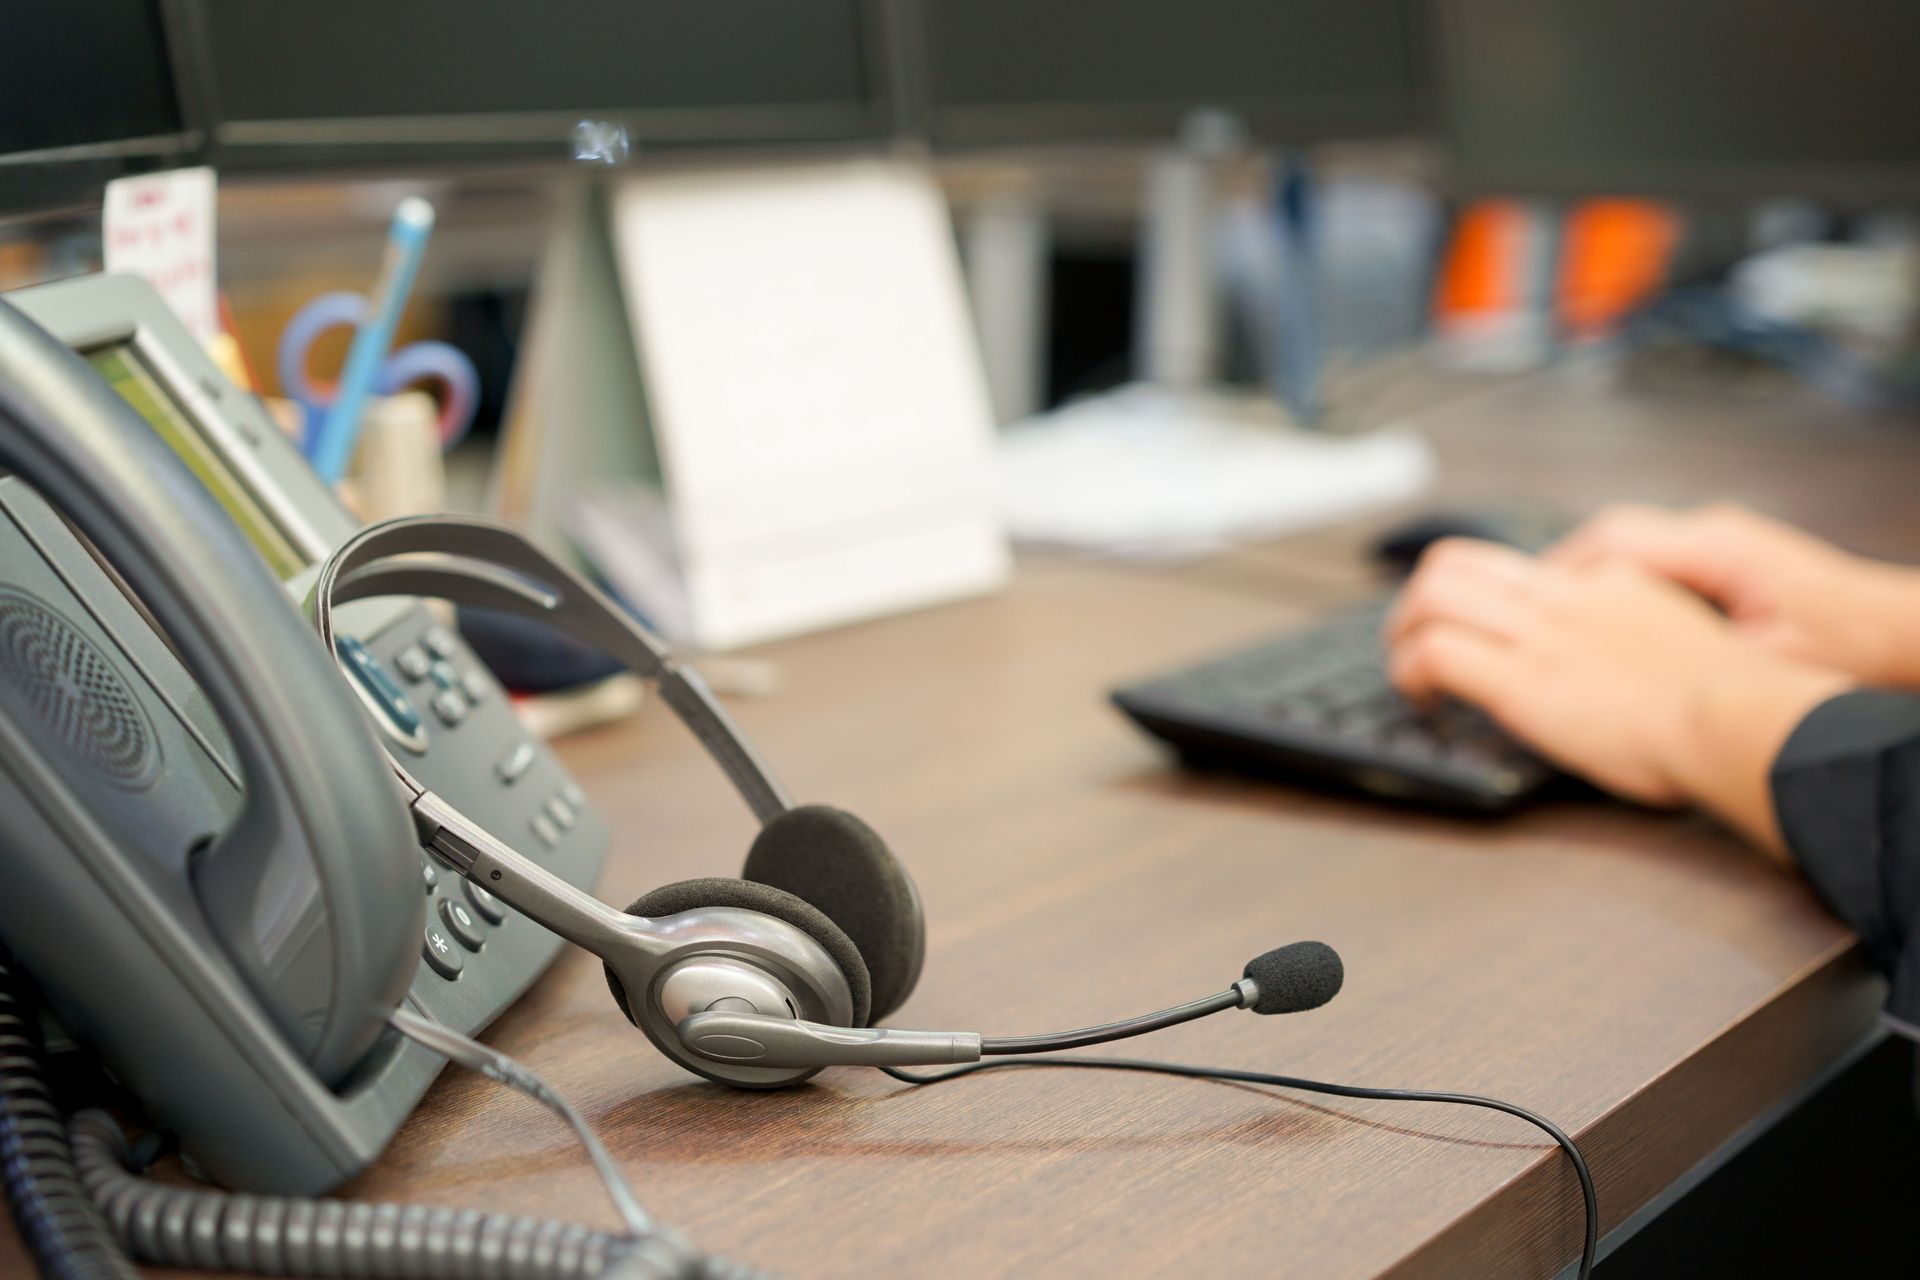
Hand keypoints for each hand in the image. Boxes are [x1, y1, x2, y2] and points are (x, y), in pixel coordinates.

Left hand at [1385, 539, 1849, 850]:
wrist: (1735, 719)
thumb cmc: (1733, 706)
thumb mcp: (1691, 646)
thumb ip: (1655, 640)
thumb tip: (1648, 670)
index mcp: (1610, 586)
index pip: (1528, 569)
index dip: (1489, 597)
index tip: (1484, 627)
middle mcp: (1564, 598)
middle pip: (1459, 561)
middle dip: (1420, 597)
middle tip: (1411, 636)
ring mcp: (1538, 635)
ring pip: (1434, 593)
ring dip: (1402, 630)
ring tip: (1401, 668)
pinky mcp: (1519, 680)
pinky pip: (1434, 652)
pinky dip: (1408, 670)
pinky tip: (1419, 699)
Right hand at [1548, 503, 1919, 688]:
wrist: (1898, 636)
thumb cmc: (1844, 648)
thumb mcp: (1764, 663)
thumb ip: (1695, 656)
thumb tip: (1631, 667)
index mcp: (1717, 549)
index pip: (1615, 541)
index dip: (1561, 570)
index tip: (1527, 599)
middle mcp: (1714, 534)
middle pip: (1613, 536)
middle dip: (1560, 570)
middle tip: (1522, 606)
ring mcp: (1719, 543)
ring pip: (1630, 548)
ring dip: (1588, 577)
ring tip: (1553, 615)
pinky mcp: (1726, 561)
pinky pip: (1653, 562)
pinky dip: (1619, 585)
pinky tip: (1605, 619)